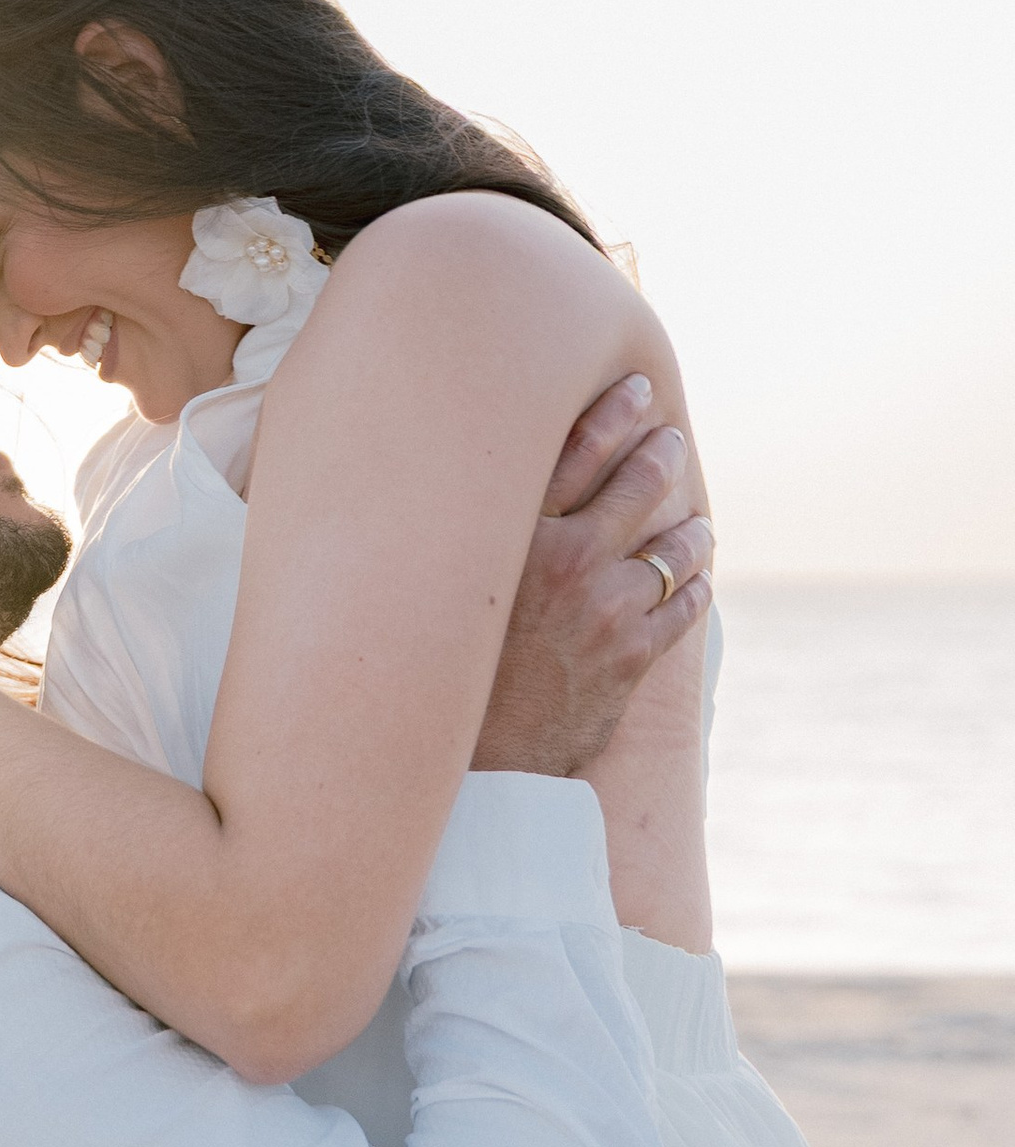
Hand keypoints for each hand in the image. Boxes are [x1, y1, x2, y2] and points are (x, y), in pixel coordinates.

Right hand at [473, 379, 712, 777]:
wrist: (471, 757)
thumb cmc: (447, 666)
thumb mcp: (450, 589)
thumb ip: (476, 538)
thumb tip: (480, 492)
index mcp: (515, 538)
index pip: (575, 451)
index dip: (612, 413)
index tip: (636, 389)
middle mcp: (565, 564)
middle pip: (633, 487)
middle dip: (661, 454)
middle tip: (672, 439)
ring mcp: (604, 610)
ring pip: (671, 549)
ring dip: (691, 529)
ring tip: (700, 521)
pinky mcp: (630, 657)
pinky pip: (682, 608)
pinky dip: (696, 587)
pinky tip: (701, 578)